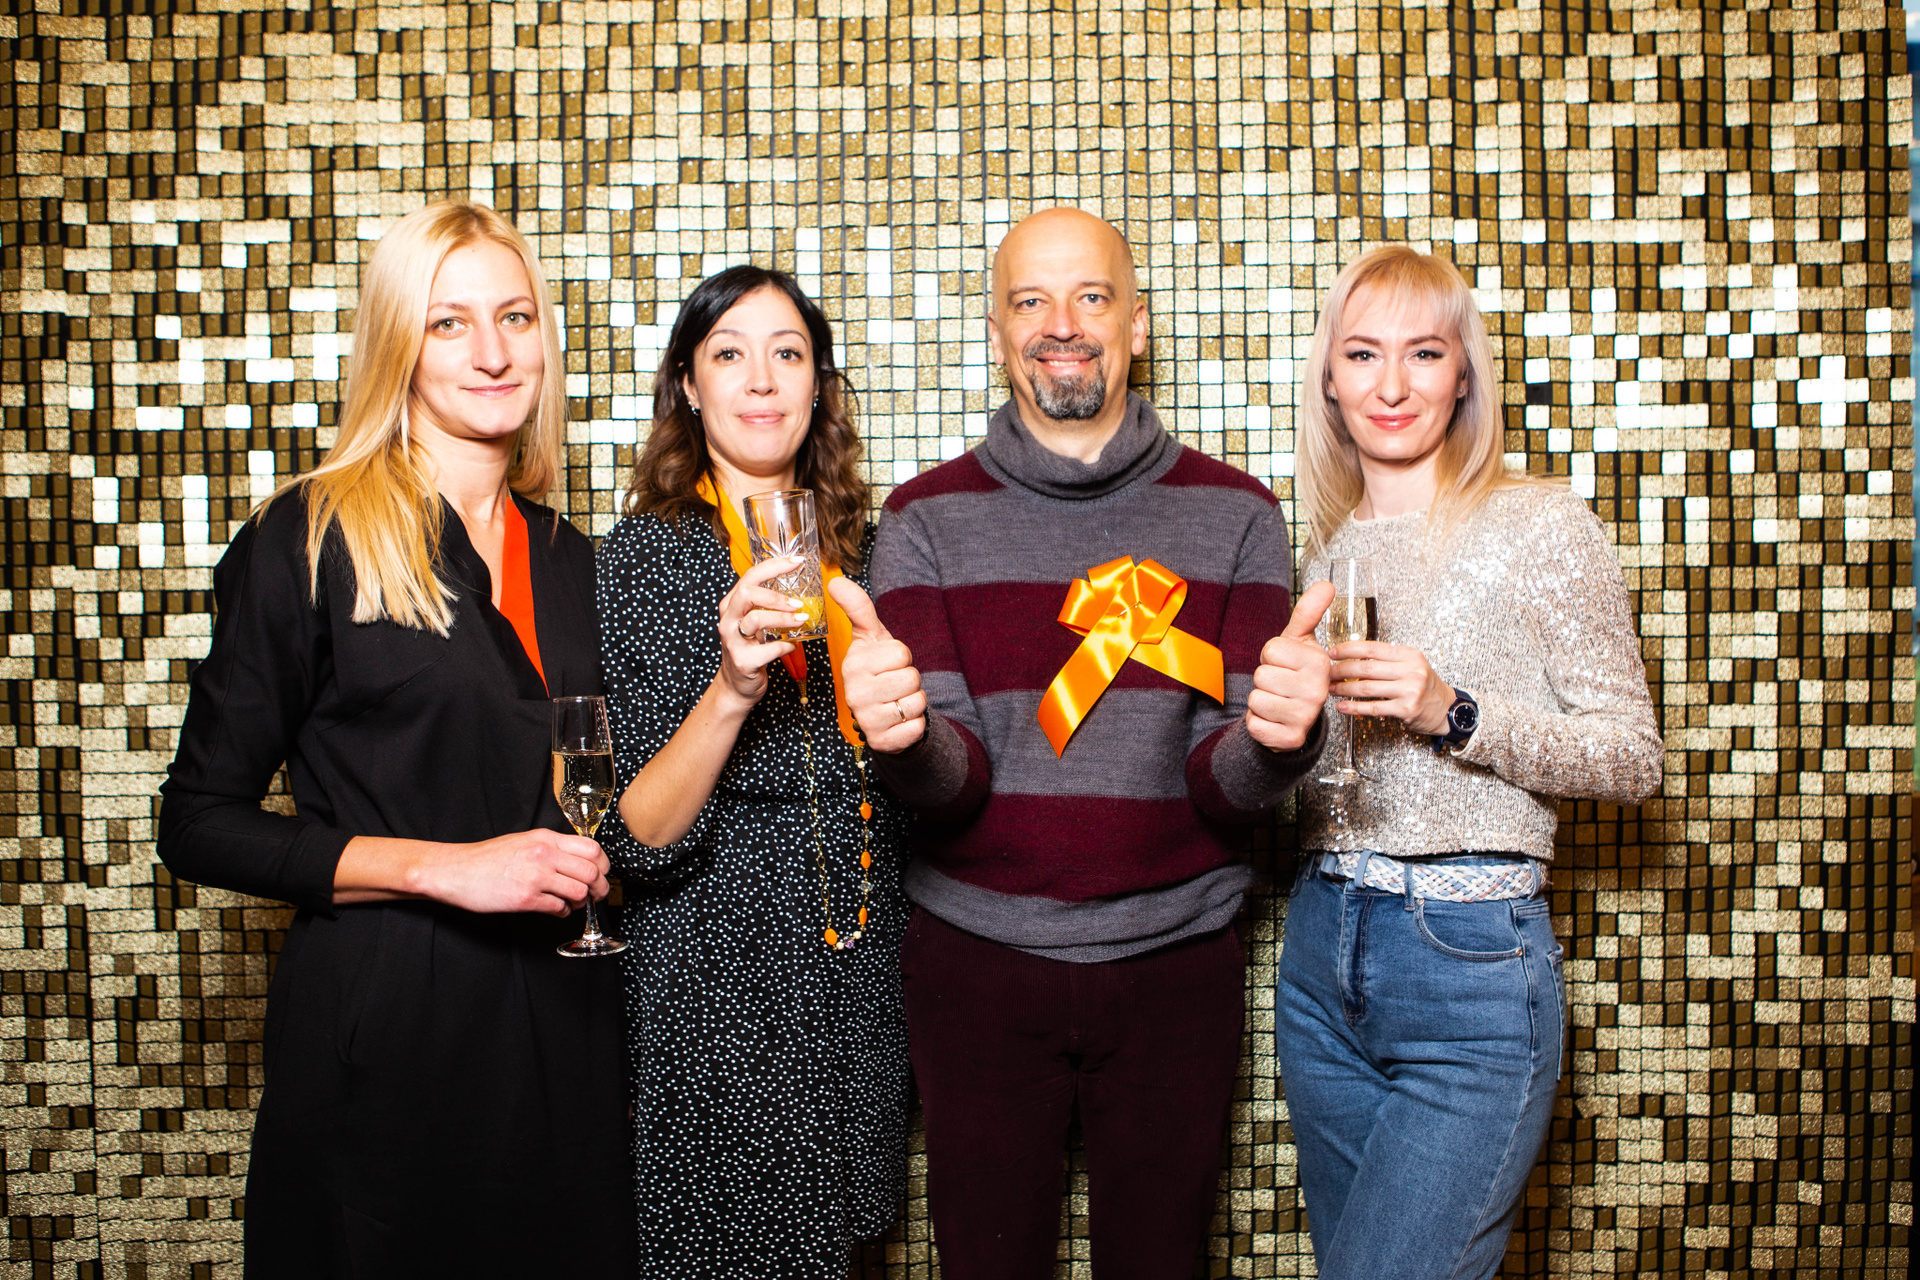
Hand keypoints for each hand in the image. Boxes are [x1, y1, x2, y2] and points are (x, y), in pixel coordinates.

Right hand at [415, 828, 610, 916]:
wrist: (455, 870)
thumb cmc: (487, 858)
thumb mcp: (524, 841)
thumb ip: (551, 848)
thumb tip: (578, 861)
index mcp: (545, 838)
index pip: (592, 848)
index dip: (603, 865)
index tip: (602, 874)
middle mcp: (544, 855)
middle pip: (592, 872)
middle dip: (599, 888)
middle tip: (595, 894)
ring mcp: (535, 877)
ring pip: (580, 891)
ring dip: (581, 902)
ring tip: (571, 902)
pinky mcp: (525, 899)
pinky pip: (559, 908)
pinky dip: (562, 912)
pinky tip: (554, 909)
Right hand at [714, 555, 805, 704]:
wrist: (737, 686)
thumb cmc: (750, 649)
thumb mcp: (754, 622)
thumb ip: (767, 605)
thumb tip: (800, 590)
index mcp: (732, 605)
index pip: (751, 576)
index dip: (775, 565)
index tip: (797, 561)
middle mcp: (728, 619)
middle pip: (747, 593)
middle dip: (776, 595)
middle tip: (798, 603)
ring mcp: (733, 641)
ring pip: (756, 619)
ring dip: (783, 618)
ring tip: (801, 620)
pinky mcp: (743, 662)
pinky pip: (768, 649)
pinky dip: (786, 646)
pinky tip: (793, 646)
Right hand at [829, 577, 926, 753]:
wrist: (881, 716)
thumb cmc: (878, 671)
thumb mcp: (871, 638)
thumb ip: (858, 608)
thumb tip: (836, 580)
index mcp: (853, 665)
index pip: (900, 652)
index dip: (901, 657)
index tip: (886, 664)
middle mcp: (855, 694)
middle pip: (912, 677)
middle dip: (910, 680)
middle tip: (893, 685)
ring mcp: (867, 720)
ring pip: (917, 702)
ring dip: (913, 702)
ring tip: (896, 701)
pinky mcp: (883, 742)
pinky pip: (918, 726)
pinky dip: (915, 724)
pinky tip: (899, 722)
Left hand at [1246, 580, 1333, 751]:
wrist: (1296, 718)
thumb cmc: (1295, 674)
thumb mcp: (1300, 641)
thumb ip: (1308, 612)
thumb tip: (1326, 585)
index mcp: (1320, 664)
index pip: (1271, 649)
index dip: (1271, 656)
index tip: (1285, 664)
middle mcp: (1317, 691)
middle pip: (1261, 674)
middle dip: (1265, 679)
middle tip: (1280, 685)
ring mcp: (1305, 717)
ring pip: (1256, 699)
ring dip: (1260, 701)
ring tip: (1277, 700)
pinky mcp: (1289, 739)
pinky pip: (1254, 723)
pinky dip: (1257, 722)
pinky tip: (1273, 720)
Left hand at [1328, 640, 1454, 735]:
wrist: (1446, 709)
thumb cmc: (1424, 685)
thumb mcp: (1411, 664)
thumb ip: (1387, 659)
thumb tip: (1354, 656)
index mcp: (1409, 655)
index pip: (1372, 648)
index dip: (1348, 650)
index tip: (1332, 653)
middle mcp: (1411, 670)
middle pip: (1366, 668)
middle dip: (1342, 670)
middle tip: (1328, 673)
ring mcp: (1409, 690)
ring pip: (1368, 687)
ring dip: (1345, 689)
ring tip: (1331, 689)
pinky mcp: (1406, 709)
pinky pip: (1374, 707)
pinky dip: (1355, 707)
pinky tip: (1343, 706)